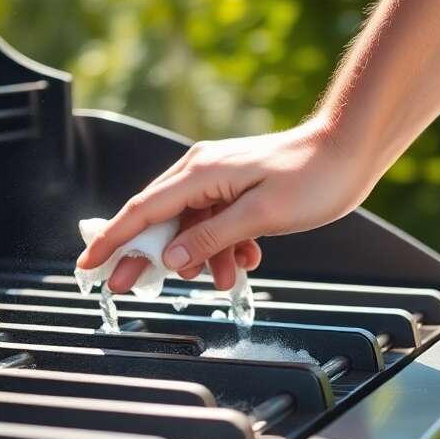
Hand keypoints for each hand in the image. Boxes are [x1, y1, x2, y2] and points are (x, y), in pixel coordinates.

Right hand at [76, 120, 369, 291]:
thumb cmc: (313, 177)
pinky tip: (246, 260)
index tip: (89, 266)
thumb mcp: (260, 216)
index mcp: (199, 174)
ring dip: (202, 258)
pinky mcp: (236, 188)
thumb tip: (172, 259)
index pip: (141, 212)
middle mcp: (201, 173)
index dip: (111, 241)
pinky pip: (214, 224)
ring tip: (227, 280)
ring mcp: (218, 180)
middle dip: (146, 258)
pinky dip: (224, 247)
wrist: (350, 148)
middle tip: (129, 290)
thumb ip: (211, 238)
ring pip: (190, 228)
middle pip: (157, 221)